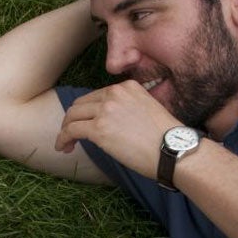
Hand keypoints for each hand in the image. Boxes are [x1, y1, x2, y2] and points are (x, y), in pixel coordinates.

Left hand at [54, 79, 178, 179]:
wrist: (174, 150)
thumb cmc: (166, 139)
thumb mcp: (147, 110)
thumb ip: (127, 109)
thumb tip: (109, 124)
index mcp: (127, 86)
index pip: (97, 96)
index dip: (88, 112)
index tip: (86, 125)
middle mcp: (114, 93)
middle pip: (81, 104)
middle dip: (73, 119)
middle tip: (72, 136)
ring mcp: (105, 110)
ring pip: (72, 116)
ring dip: (65, 130)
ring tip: (66, 144)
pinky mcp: (99, 129)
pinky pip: (71, 131)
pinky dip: (63, 139)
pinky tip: (63, 148)